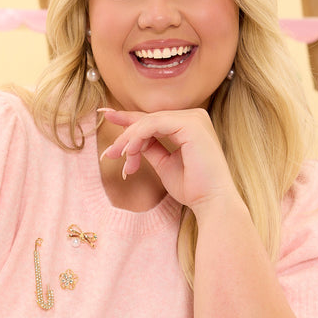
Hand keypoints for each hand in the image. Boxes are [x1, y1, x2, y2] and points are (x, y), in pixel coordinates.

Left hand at [100, 107, 239, 214]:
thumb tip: (131, 141)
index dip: (128, 118)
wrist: (211, 202)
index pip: (154, 119)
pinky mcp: (191, 124)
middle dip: (125, 137)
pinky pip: (154, 124)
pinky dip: (137, 137)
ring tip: (116, 156)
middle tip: (109, 154)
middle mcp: (194, 117)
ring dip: (128, 140)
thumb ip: (150, 148)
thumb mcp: (164, 164)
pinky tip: (129, 152)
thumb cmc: (193, 188)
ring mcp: (194, 118)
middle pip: (148, 119)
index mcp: (190, 126)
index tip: (106, 115)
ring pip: (148, 121)